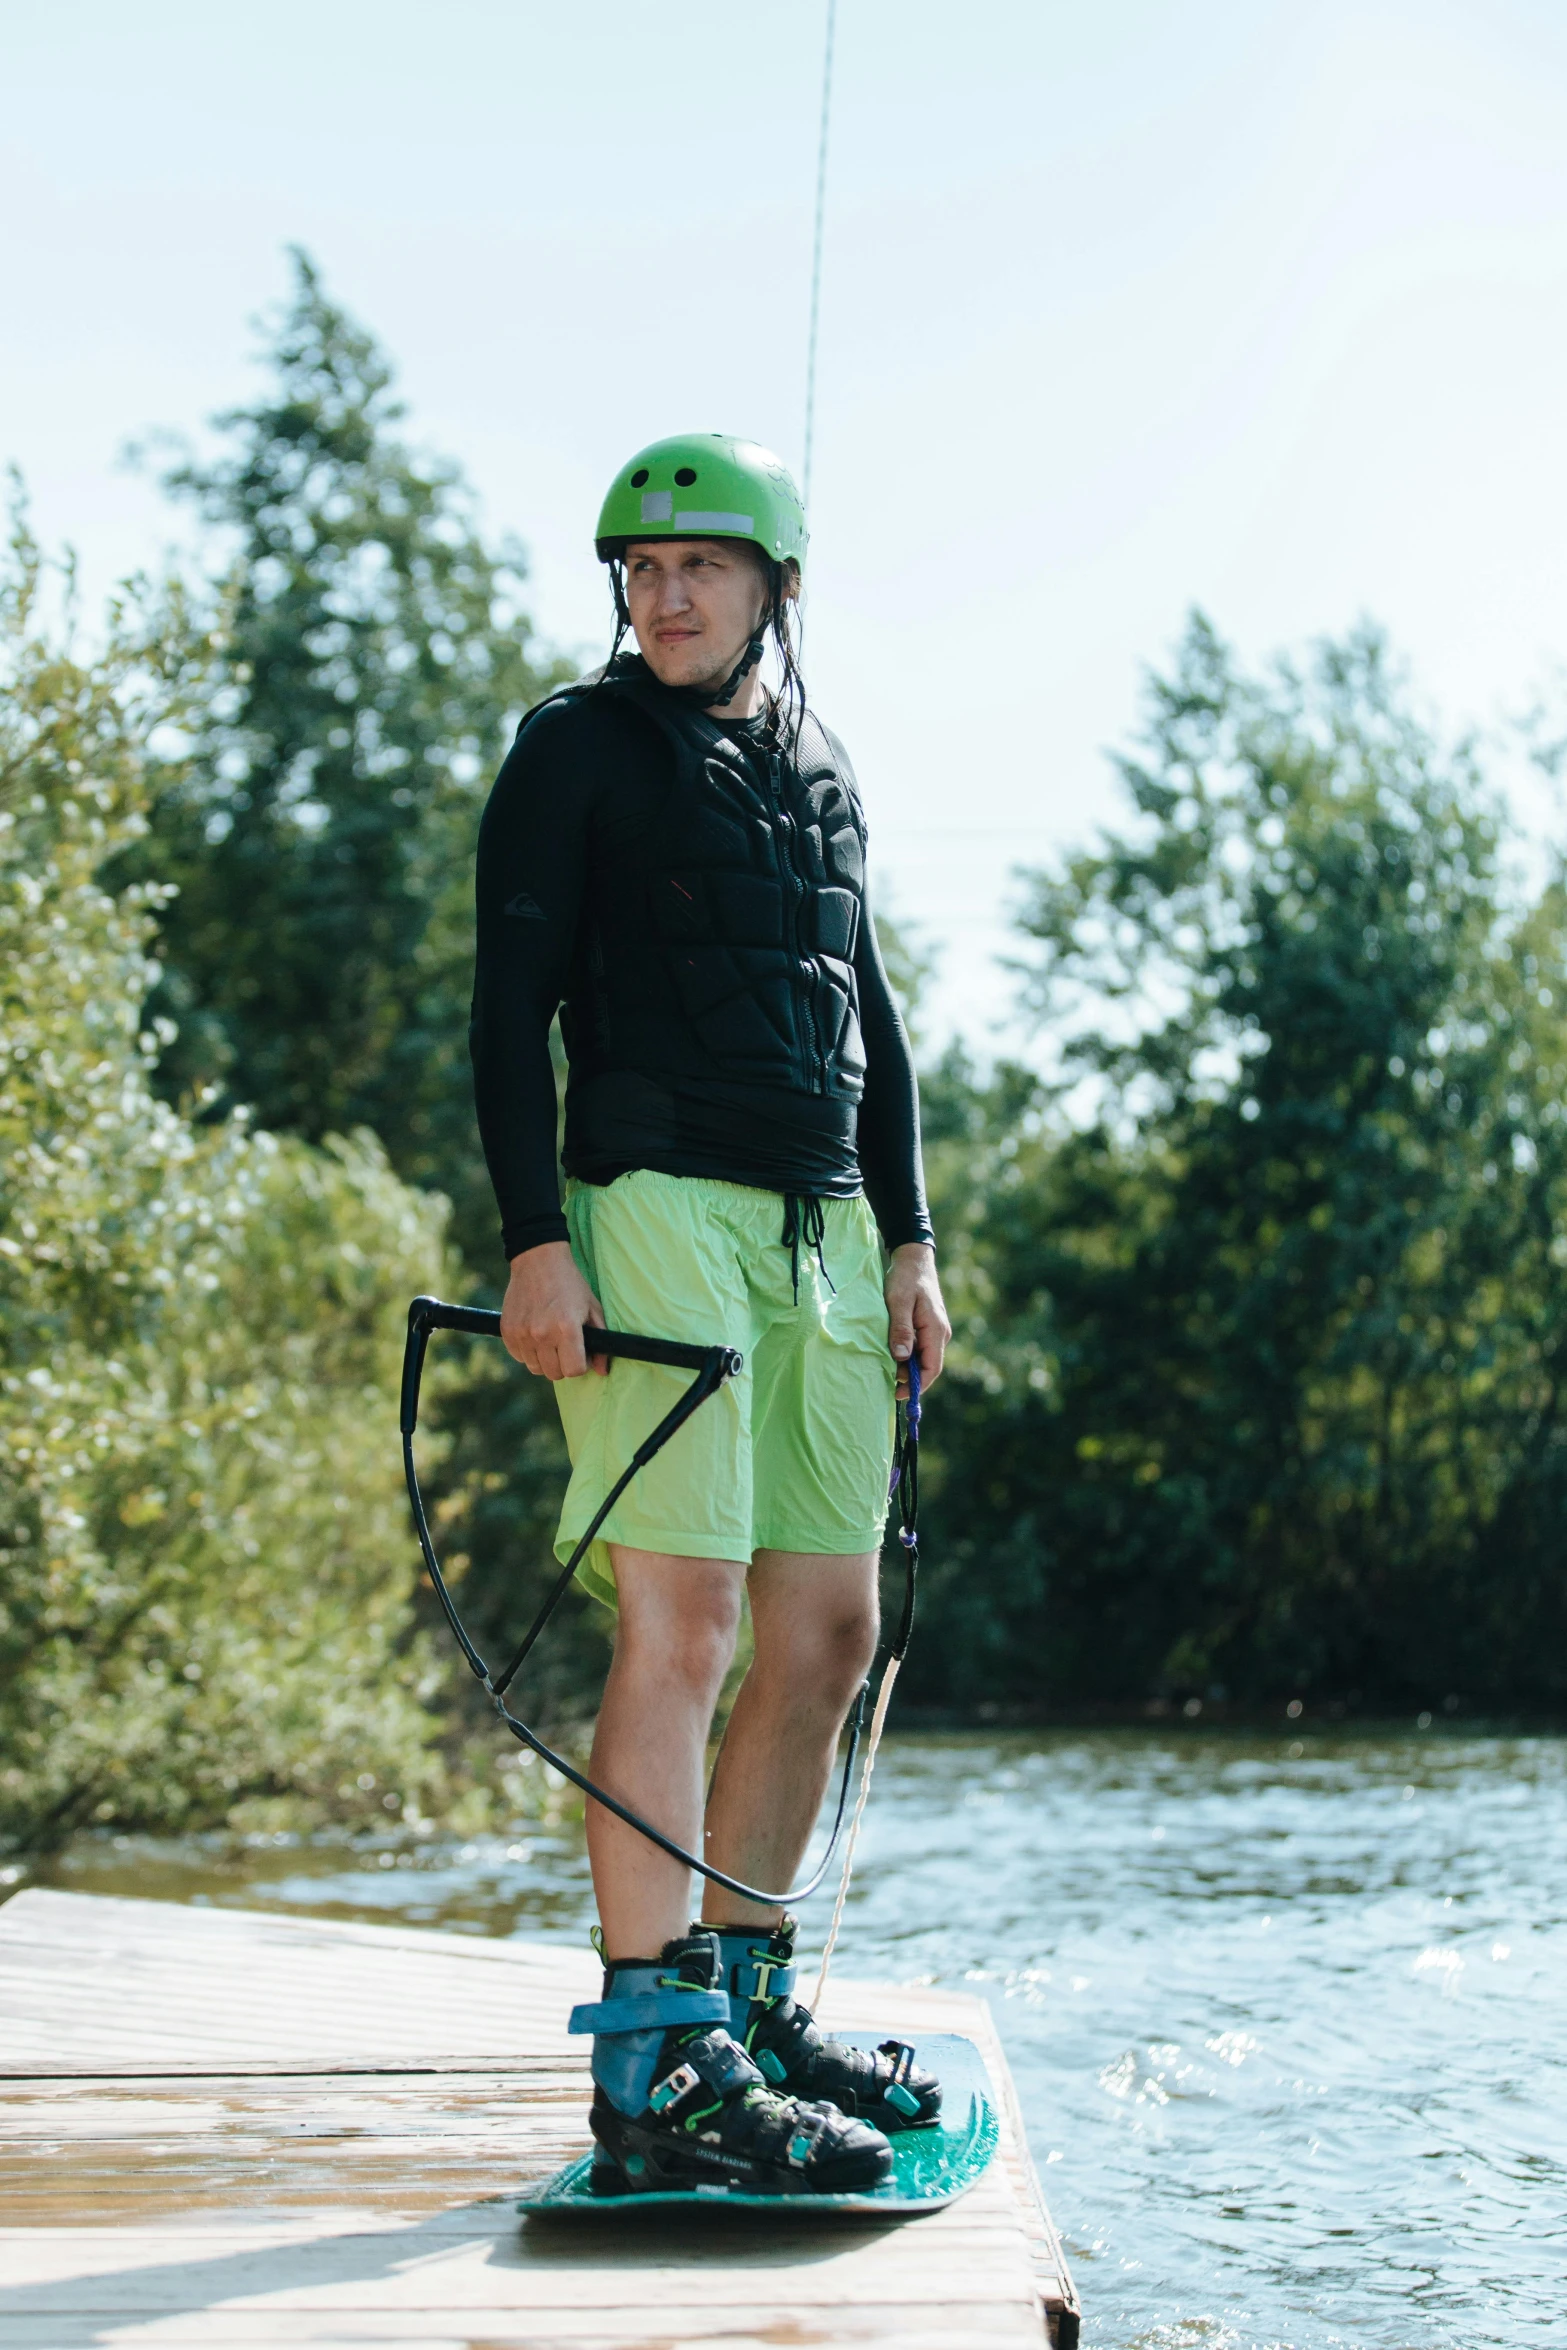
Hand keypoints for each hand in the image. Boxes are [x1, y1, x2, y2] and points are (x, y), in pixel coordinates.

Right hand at [501, 1241, 606, 1379]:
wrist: (538, 1260)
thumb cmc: (570, 1284)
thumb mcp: (592, 1308)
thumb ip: (600, 1340)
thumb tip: (602, 1371)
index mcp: (567, 1328)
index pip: (574, 1371)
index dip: (580, 1365)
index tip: (580, 1353)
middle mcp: (542, 1334)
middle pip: (555, 1373)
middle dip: (563, 1364)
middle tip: (565, 1346)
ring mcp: (522, 1334)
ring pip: (536, 1368)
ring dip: (545, 1359)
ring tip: (550, 1339)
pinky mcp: (507, 1331)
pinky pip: (519, 1357)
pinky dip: (528, 1352)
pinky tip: (535, 1335)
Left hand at [885, 1242, 949, 1399]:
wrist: (913, 1258)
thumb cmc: (905, 1278)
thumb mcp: (899, 1302)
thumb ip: (901, 1329)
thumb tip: (902, 1358)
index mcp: (936, 1330)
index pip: (932, 1368)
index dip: (917, 1385)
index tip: (899, 1394)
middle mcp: (940, 1333)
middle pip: (928, 1367)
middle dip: (911, 1379)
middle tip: (887, 1385)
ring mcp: (935, 1330)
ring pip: (923, 1358)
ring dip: (907, 1368)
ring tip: (886, 1373)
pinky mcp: (927, 1326)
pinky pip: (920, 1348)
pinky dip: (907, 1357)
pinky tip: (892, 1358)